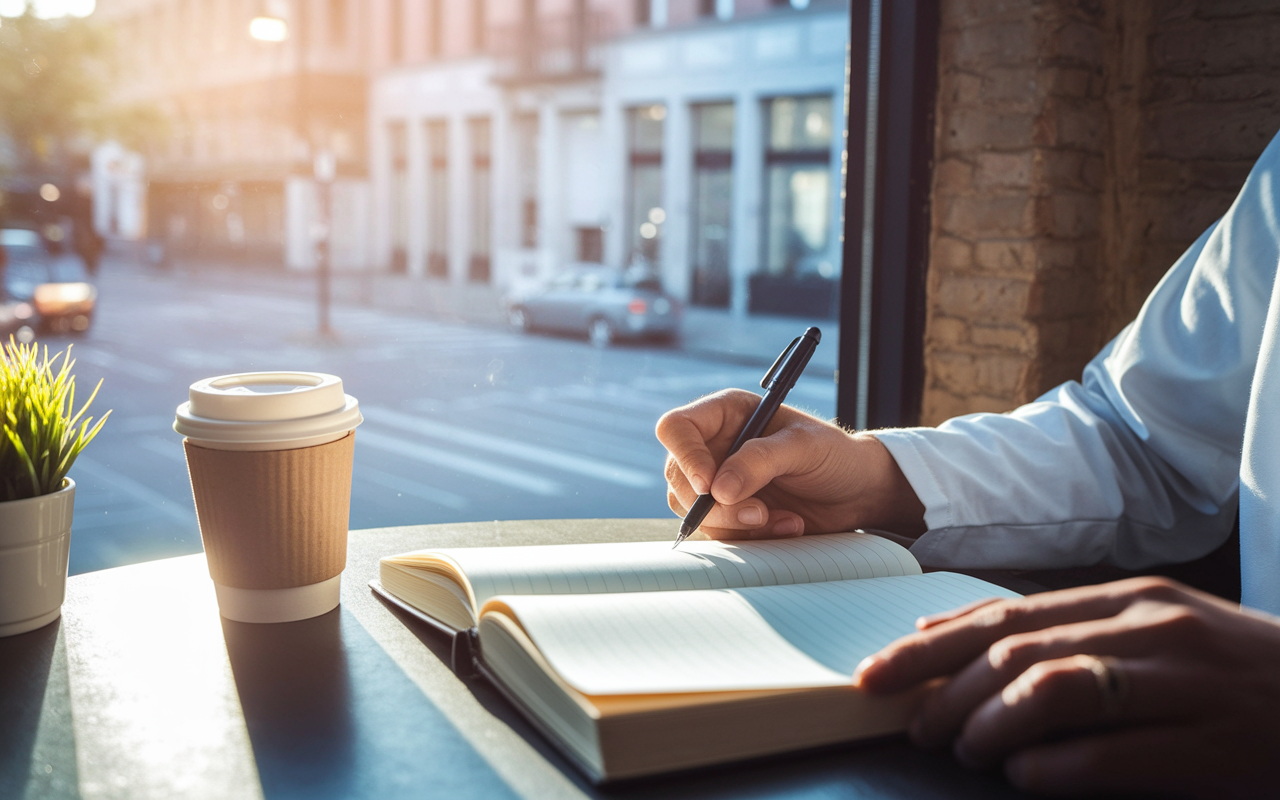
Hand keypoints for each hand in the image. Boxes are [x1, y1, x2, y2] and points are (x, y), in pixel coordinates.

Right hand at [655, 388, 924, 538]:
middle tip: (759, 513)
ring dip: (737, 524)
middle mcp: (715, 447)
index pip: (677, 428)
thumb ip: (760, 461)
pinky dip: (751, 538)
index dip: (685, 456)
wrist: (858, 494)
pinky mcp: (729, 515)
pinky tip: (785, 527)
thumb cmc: (836, 456)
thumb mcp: (804, 447)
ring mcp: (719, 483)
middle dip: (716, 505)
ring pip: (694, 511)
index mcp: (726, 415)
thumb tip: (718, 489)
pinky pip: (719, 533)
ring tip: (783, 520)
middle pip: (678, 477)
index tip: (710, 486)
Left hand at [852, 577, 1279, 796]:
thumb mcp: (1155, 632)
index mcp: (1131, 598)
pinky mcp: (1215, 743)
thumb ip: (1060, 629)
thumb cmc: (1239, 674)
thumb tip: (944, 631)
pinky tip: (1023, 778)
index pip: (1005, 616)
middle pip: (1015, 650)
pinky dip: (1052, 767)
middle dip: (944, 689)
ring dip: (989, 724)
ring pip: (1052, 688)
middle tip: (912, 725)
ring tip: (964, 751)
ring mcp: (1186, 681)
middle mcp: (1152, 627)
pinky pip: (1110, 752)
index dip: (931, 646)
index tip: (876, 673)